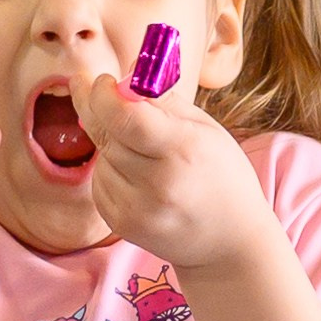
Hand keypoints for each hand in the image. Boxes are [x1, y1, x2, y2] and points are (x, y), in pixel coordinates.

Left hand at [71, 73, 264, 270]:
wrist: (230, 242)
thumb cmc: (222, 176)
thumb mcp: (205, 129)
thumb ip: (163, 101)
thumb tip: (124, 78)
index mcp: (184, 150)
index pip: (125, 116)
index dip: (104, 94)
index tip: (102, 80)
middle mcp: (158, 183)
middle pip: (106, 133)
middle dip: (95, 107)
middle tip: (90, 87)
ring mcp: (137, 209)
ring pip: (101, 157)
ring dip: (110, 144)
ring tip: (142, 151)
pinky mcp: (122, 225)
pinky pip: (100, 182)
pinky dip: (111, 171)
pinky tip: (137, 177)